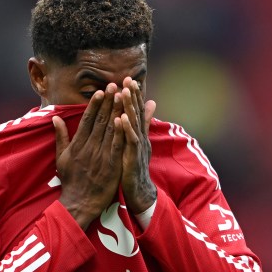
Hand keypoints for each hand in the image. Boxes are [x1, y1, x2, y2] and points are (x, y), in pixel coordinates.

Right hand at [54, 84, 124, 228]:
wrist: (79, 203)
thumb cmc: (70, 180)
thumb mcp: (60, 157)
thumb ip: (61, 137)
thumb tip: (55, 118)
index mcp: (77, 145)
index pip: (87, 120)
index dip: (94, 105)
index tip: (101, 91)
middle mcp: (88, 148)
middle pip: (100, 121)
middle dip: (108, 102)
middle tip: (114, 84)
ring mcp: (100, 157)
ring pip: (110, 130)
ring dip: (117, 112)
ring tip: (122, 96)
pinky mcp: (111, 166)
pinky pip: (117, 146)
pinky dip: (121, 133)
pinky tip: (126, 119)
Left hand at [117, 77, 156, 214]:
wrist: (139, 192)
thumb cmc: (136, 168)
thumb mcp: (139, 144)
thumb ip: (143, 125)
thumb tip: (150, 105)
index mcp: (139, 134)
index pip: (136, 111)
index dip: (133, 96)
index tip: (128, 80)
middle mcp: (140, 138)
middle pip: (137, 113)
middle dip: (132, 96)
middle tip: (128, 79)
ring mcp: (137, 147)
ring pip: (133, 124)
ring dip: (129, 107)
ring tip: (124, 92)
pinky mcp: (133, 157)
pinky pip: (130, 141)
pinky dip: (126, 129)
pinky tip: (121, 118)